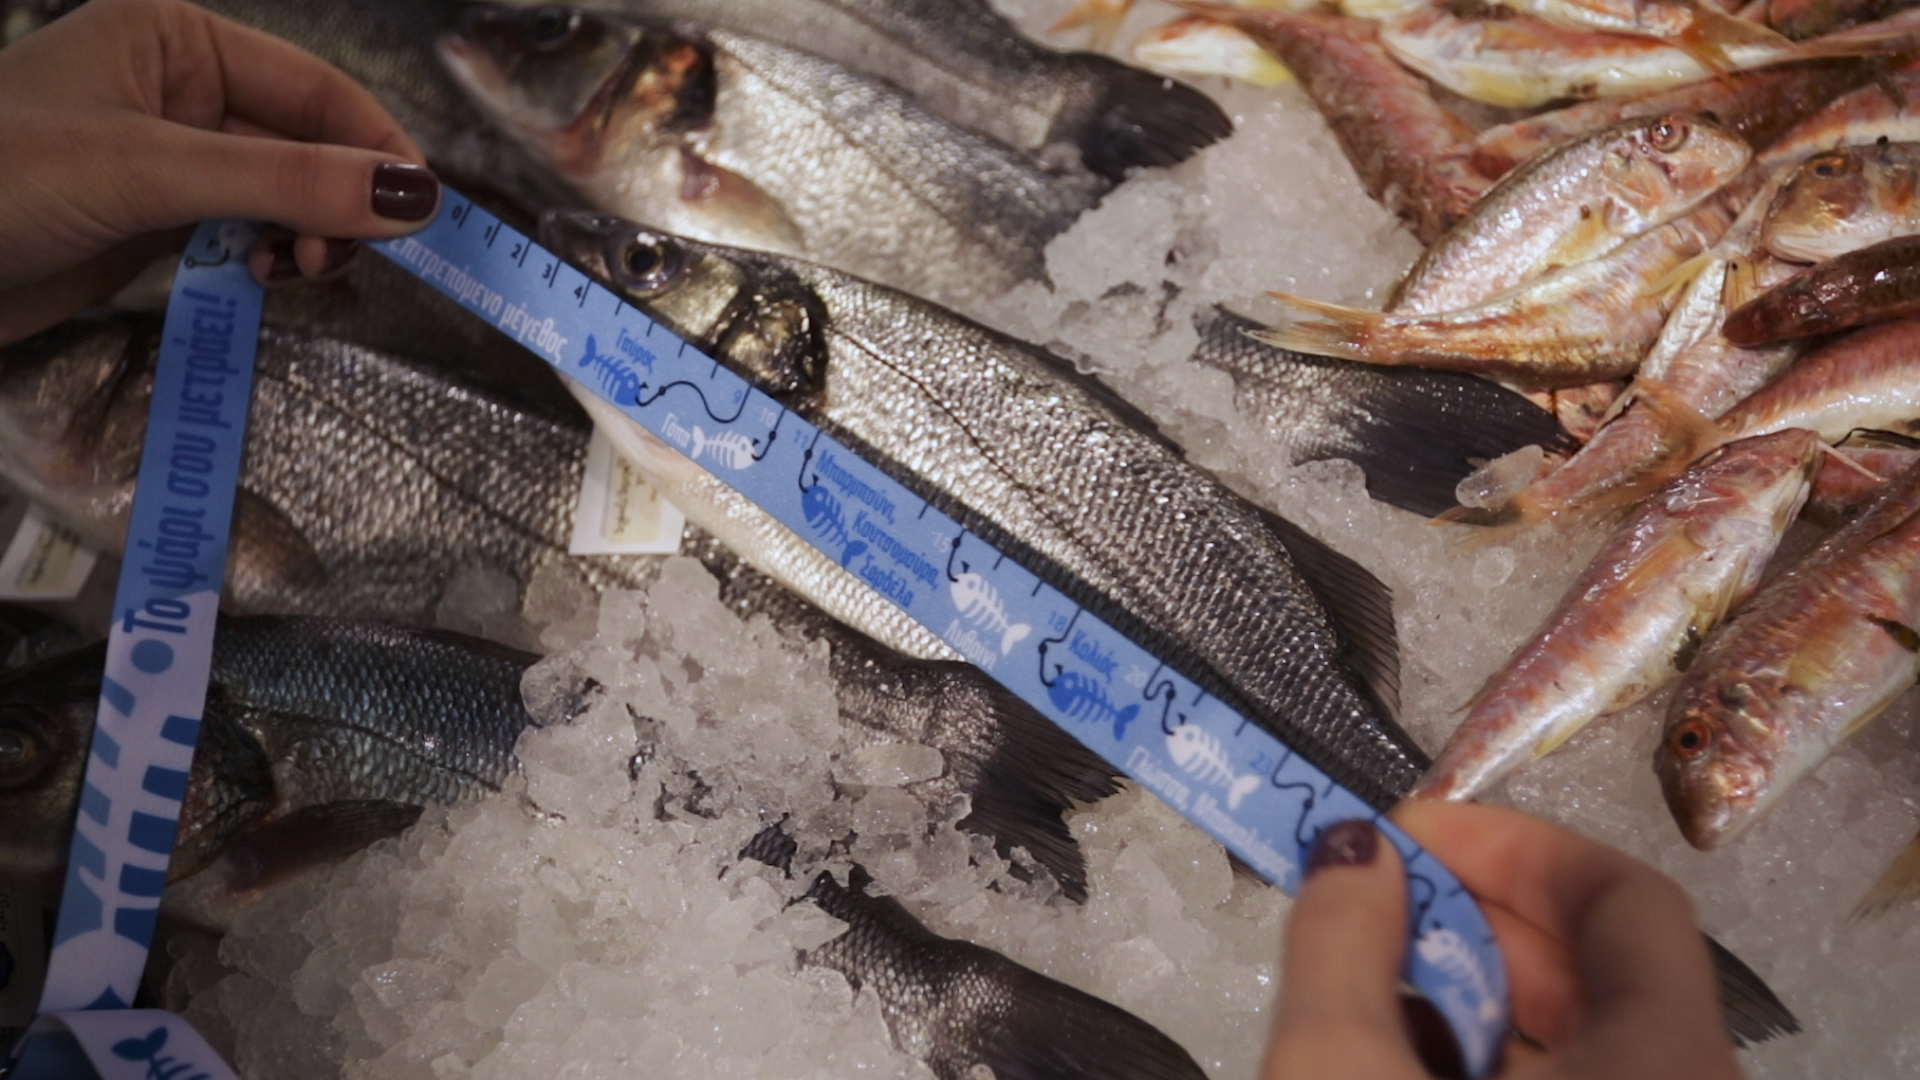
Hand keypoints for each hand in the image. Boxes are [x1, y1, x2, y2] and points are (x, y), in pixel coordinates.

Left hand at [0, 0, 440, 345]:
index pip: (317, 90)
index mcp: (178, 37)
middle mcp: (182, 89)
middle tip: (338, 261)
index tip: (422, 217)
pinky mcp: (155, 222)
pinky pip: (247, 234)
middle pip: (309, 146)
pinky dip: (270, 259)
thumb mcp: (153, 171)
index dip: (377, 149)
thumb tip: (419, 199)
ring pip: (285, 197)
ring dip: (308, 238)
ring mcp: (171, 159)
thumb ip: (289, 183)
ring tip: (296, 273)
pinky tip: (265, 279)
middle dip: (338, 204)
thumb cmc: (3, 181)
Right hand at [1264, 803, 1742, 1078]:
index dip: (1511, 845)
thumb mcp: (1341, 1072)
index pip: (1627, 899)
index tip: (1406, 835)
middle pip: (1601, 966)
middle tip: (1371, 899)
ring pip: (1580, 1040)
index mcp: (1665, 1062)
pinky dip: (1488, 1060)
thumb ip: (1341, 946)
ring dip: (1472, 990)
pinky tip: (1402, 1060)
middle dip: (1474, 912)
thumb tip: (1352, 850)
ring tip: (1367, 985)